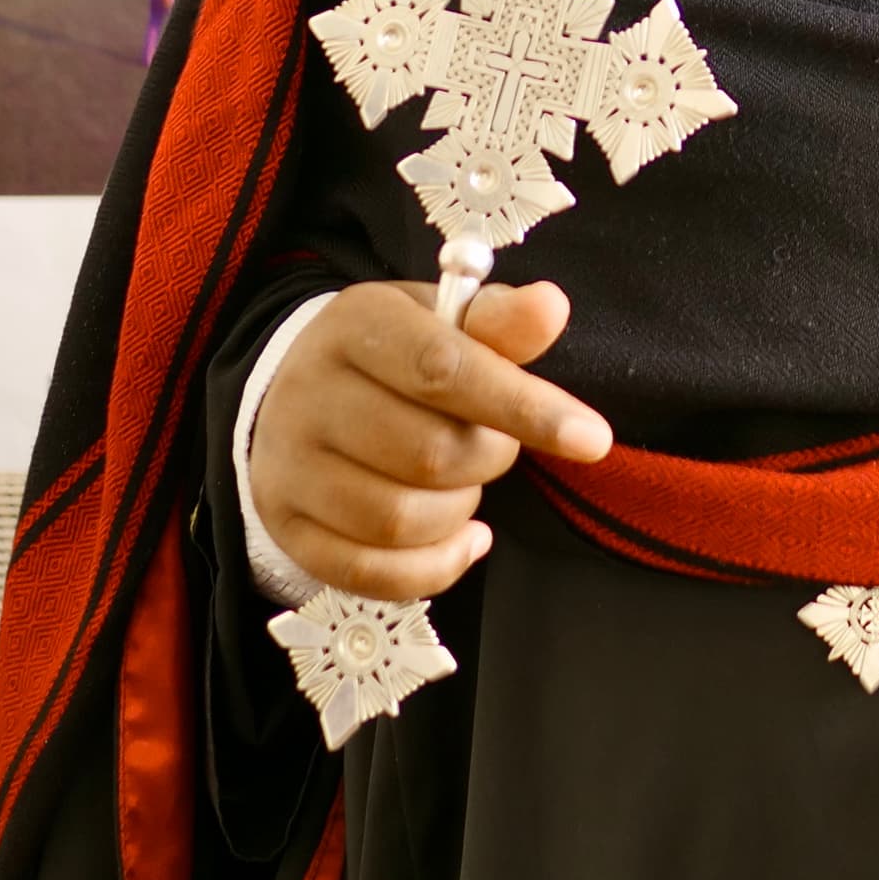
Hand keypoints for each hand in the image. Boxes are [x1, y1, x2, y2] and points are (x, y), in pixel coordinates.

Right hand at [250, 279, 612, 602]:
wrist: (297, 393)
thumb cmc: (393, 356)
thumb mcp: (443, 320)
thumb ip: (501, 321)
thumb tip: (552, 306)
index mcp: (355, 324)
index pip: (445, 371)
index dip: (524, 408)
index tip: (593, 438)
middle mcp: (308, 393)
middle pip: (428, 455)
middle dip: (489, 459)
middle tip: (495, 445)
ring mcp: (288, 466)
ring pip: (398, 521)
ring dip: (458, 513)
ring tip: (464, 486)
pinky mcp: (285, 526)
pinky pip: (370, 573)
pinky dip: (433, 567)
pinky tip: (461, 539)